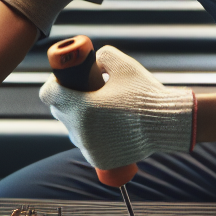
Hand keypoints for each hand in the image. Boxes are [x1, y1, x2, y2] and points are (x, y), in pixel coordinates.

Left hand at [39, 45, 193, 169]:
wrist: (166, 123)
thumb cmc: (145, 93)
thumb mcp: (123, 64)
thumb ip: (102, 56)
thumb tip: (94, 61)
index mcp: (82, 106)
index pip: (49, 94)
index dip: (55, 83)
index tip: (65, 79)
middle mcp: (81, 130)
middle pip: (59, 111)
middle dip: (66, 99)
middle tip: (83, 91)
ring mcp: (89, 147)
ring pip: (72, 129)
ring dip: (78, 118)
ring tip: (99, 109)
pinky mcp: (98, 159)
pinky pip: (86, 144)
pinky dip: (91, 135)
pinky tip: (105, 125)